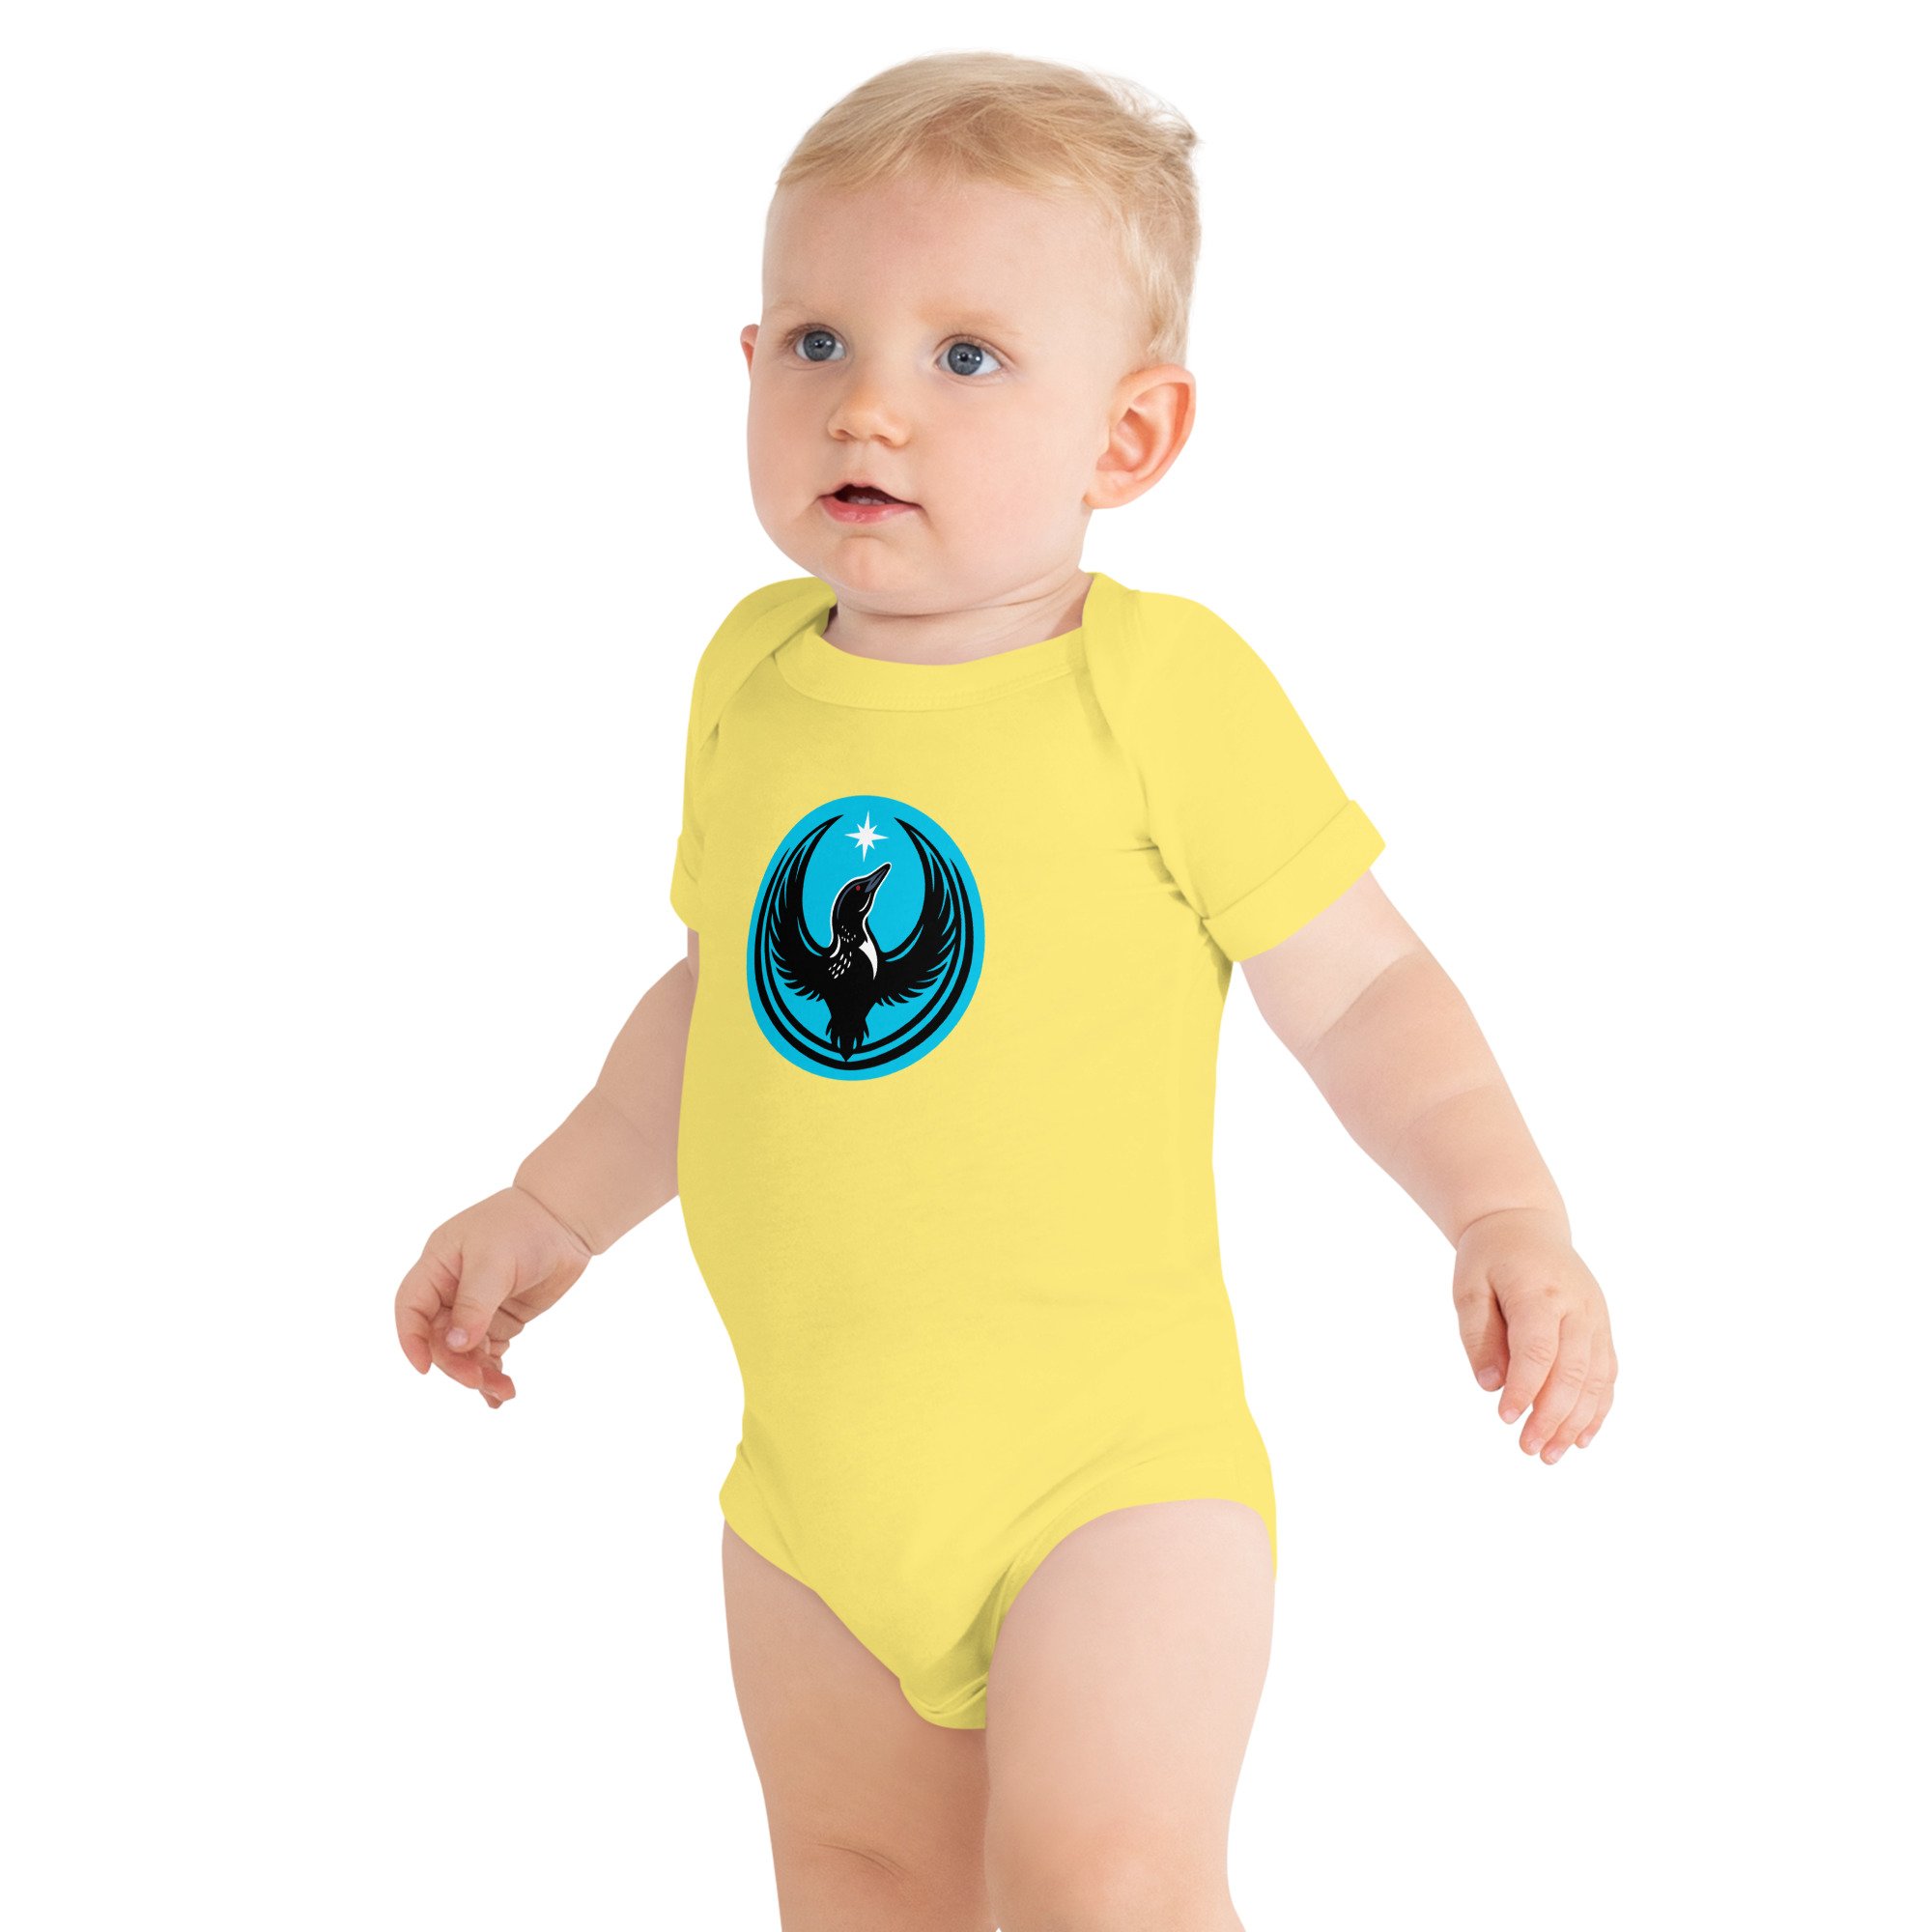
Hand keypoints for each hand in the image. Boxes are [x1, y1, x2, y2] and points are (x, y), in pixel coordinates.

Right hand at [393, 1186, 592, 1407]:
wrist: (567, 1219)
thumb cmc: (525, 1226)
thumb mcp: (494, 1262)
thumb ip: (474, 1304)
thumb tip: (455, 1345)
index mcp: (438, 1266)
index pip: (412, 1309)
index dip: (412, 1340)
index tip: (425, 1369)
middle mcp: (451, 1288)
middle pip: (440, 1337)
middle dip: (456, 1363)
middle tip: (478, 1381)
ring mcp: (477, 1305)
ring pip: (464, 1350)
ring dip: (477, 1373)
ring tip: (502, 1392)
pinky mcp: (500, 1317)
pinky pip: (488, 1351)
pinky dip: (492, 1371)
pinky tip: (501, 1392)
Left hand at [1451, 1207, 1616, 1460]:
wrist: (1524, 1224)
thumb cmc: (1490, 1257)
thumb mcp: (1469, 1287)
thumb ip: (1478, 1335)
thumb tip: (1490, 1385)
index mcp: (1540, 1292)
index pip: (1538, 1349)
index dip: (1525, 1388)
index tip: (1505, 1419)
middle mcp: (1577, 1307)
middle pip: (1572, 1371)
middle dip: (1552, 1416)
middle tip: (1528, 1450)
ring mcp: (1596, 1318)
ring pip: (1596, 1378)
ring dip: (1577, 1421)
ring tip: (1551, 1454)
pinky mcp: (1602, 1328)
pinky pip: (1607, 1373)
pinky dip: (1598, 1408)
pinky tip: (1582, 1438)